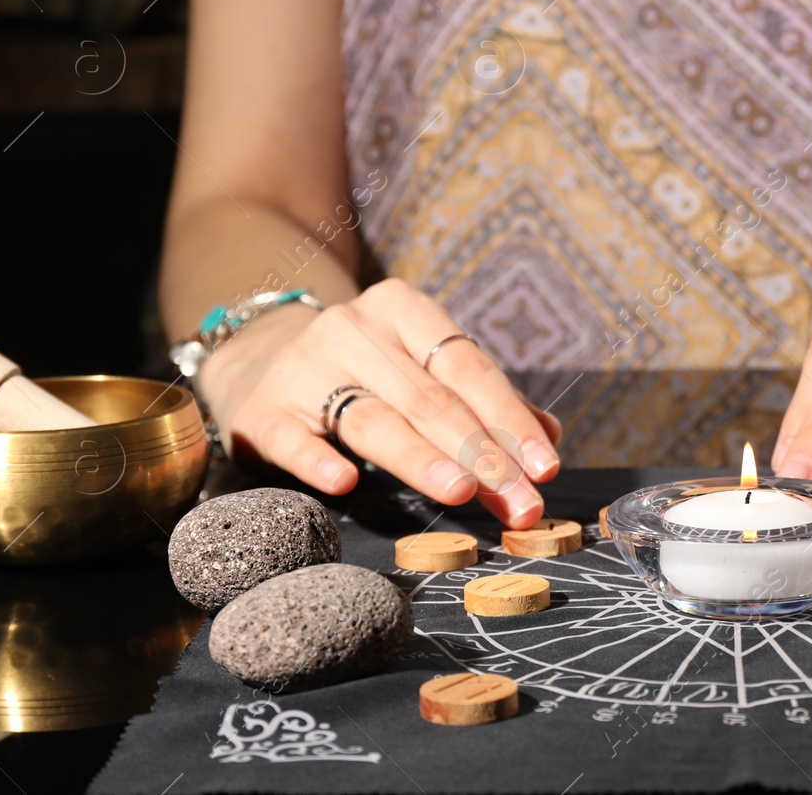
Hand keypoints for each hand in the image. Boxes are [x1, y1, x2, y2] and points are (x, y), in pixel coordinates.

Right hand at [199, 278, 560, 527]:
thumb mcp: (422, 368)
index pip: (468, 366)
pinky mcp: (264, 411)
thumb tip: (549, 439)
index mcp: (404, 310)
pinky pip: (294, 438)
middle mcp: (353, 329)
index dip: (510, 418)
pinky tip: (346, 482)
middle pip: (428, 397)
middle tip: (517, 500)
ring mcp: (304, 367)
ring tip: (461, 491)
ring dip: (421, 458)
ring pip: (372, 418)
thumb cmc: (367, 373)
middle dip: (480, 453)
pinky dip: (319, 460)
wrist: (262, 361)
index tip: (544, 466)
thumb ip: (484, 402)